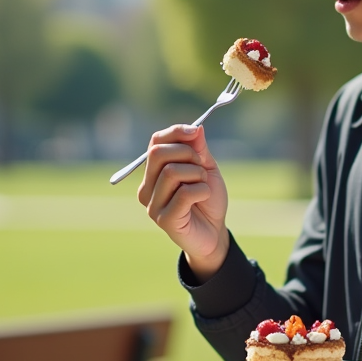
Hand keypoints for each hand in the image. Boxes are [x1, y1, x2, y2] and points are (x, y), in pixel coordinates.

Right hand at [136, 124, 228, 278]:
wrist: (214, 233)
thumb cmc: (207, 200)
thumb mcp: (206, 169)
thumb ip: (199, 150)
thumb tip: (197, 127)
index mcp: (153, 173)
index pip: (155, 143)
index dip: (175, 132)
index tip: (195, 132)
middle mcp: (147, 188)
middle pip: (158, 153)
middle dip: (187, 153)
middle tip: (201, 166)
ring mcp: (153, 205)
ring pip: (171, 172)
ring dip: (197, 174)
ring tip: (203, 185)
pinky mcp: (165, 219)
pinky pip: (184, 193)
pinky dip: (202, 190)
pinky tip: (204, 198)